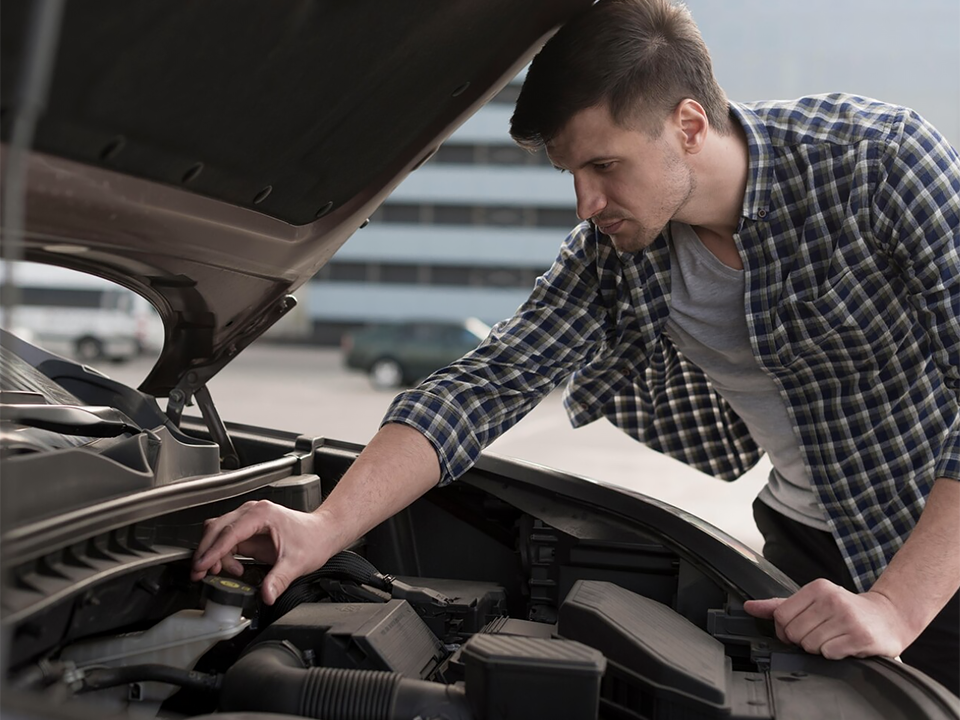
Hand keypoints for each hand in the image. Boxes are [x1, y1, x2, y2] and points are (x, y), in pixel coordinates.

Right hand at [191, 500, 333, 604]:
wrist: (324, 532)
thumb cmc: (314, 538)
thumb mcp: (296, 562)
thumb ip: (278, 580)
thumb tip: (266, 595)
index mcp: (262, 514)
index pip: (229, 533)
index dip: (213, 551)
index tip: (202, 566)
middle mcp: (253, 512)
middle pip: (216, 528)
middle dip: (205, 552)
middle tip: (199, 574)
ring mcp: (249, 519)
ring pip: (218, 532)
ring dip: (213, 553)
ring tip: (219, 573)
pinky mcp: (249, 529)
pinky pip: (226, 540)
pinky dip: (222, 554)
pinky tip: (233, 568)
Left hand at [743, 578, 914, 659]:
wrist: (887, 618)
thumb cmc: (845, 610)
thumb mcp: (813, 601)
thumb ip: (779, 605)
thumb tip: (749, 607)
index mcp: (817, 588)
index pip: (781, 616)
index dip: (785, 629)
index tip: (799, 629)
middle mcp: (832, 599)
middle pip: (794, 632)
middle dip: (803, 640)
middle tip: (820, 634)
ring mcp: (848, 617)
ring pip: (810, 645)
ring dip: (819, 648)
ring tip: (834, 639)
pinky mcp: (861, 636)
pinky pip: (829, 653)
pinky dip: (834, 654)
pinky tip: (845, 645)